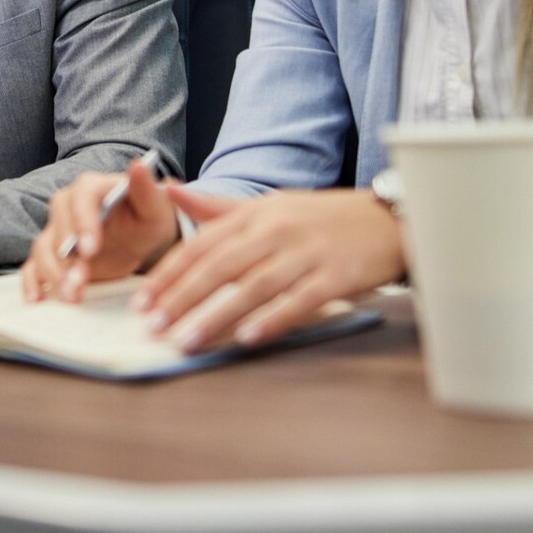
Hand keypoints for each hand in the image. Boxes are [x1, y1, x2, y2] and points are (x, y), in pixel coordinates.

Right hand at [20, 162, 177, 302]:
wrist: (139, 237)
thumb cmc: (147, 218)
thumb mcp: (155, 207)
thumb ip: (147, 189)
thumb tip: (138, 166)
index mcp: (91, 187)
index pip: (81, 198)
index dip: (82, 223)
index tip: (90, 250)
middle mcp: (68, 205)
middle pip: (58, 224)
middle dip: (67, 255)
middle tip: (80, 279)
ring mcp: (57, 230)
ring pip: (44, 248)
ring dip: (53, 273)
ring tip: (71, 295)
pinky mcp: (53, 255)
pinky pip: (34, 265)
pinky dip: (32, 281)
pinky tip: (38, 297)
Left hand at [136, 187, 402, 353]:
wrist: (389, 219)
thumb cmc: (324, 218)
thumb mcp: (271, 206)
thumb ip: (219, 207)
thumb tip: (170, 191)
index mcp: (256, 214)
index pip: (203, 243)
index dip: (170, 273)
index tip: (143, 301)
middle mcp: (277, 230)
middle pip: (221, 265)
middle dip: (183, 297)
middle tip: (153, 326)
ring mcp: (307, 252)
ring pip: (254, 286)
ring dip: (218, 315)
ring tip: (188, 340)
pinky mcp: (336, 275)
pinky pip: (300, 300)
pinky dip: (273, 318)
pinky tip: (249, 338)